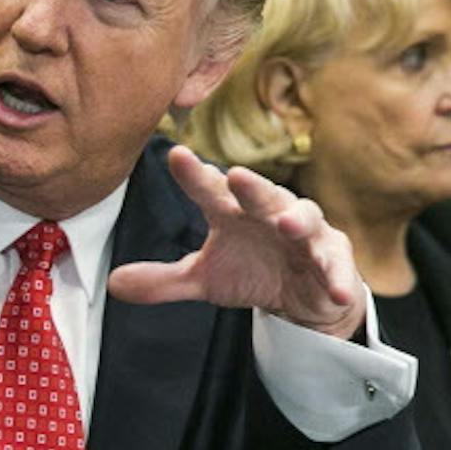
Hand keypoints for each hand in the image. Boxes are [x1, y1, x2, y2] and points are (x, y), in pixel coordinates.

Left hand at [107, 145, 363, 337]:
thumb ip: (163, 280)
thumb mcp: (204, 279)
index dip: (193, 174)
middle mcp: (269, 212)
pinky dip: (338, 277)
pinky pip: (335, 265)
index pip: (209, 189)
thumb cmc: (252, 270)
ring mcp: (305, 233)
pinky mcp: (332, 257)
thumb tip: (113, 283)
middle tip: (236, 176)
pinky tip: (337, 290)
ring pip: (303, 219)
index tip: (175, 155)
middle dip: (251, 185)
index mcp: (233, 212)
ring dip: (296, 221)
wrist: (302, 294)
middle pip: (260, 193)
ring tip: (286, 226)